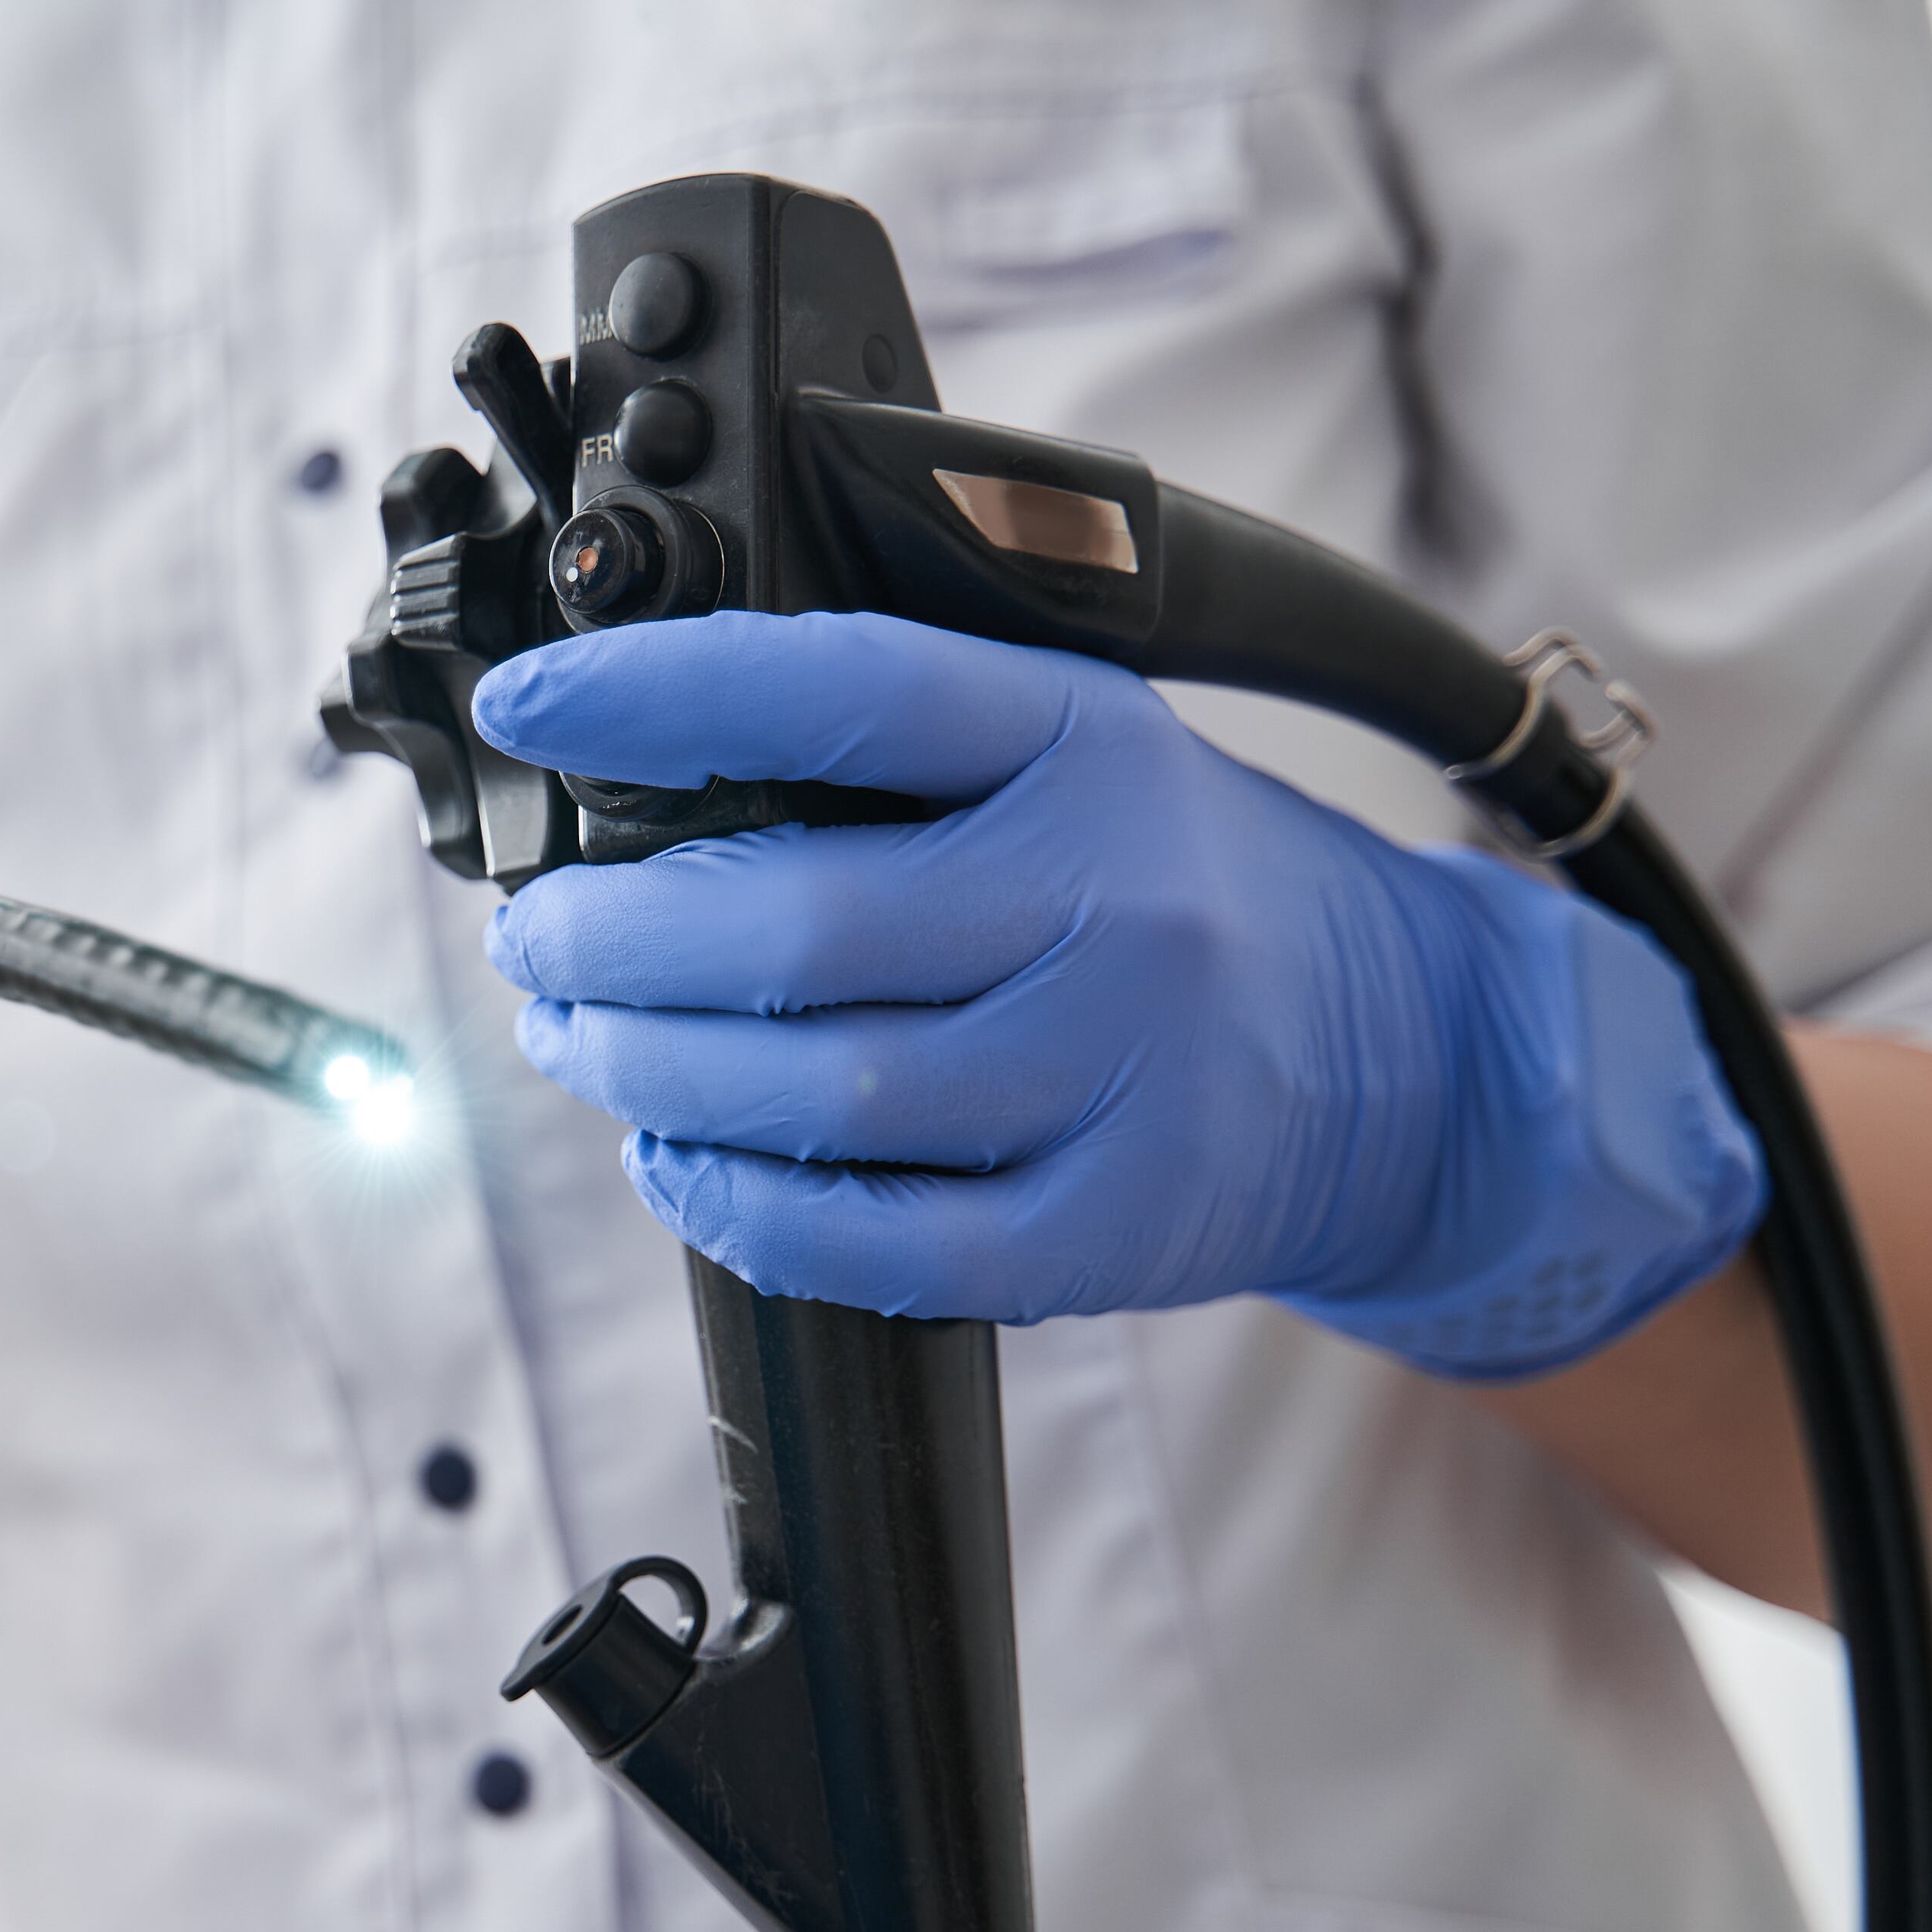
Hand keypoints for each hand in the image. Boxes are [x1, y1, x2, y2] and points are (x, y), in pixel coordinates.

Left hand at [474, 613, 1763, 1379]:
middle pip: (797, 924)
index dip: (659, 694)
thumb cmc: (1179, 886)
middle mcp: (1111, 900)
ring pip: (818, 1091)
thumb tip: (639, 765)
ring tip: (579, 1040)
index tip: (530, 707)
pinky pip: (884, 1244)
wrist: (1401, 1050)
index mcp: (1084, 744)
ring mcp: (1122, 1072)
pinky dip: (742, 1212)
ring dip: (647, 1071)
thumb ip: (900, 748)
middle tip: (541, 939)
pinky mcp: (1115, 1224)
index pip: (844, 687)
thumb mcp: (1075, 751)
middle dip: (614, 937)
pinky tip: (676, 1165)